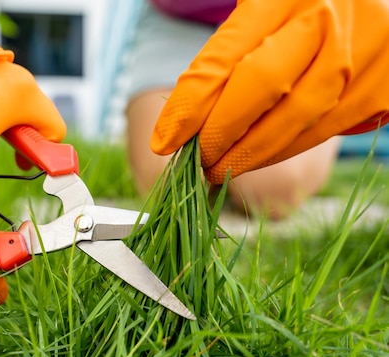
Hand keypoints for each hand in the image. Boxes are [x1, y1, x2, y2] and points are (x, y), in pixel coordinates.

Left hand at [151, 0, 388, 183]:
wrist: (361, 1)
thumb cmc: (295, 8)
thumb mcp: (257, 9)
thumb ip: (222, 56)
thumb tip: (178, 124)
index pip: (228, 56)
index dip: (190, 104)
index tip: (164, 141)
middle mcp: (332, 15)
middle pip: (265, 87)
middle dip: (221, 133)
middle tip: (195, 160)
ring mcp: (367, 49)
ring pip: (298, 117)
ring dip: (251, 153)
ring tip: (219, 167)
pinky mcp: (384, 85)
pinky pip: (325, 130)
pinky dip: (284, 150)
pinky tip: (257, 157)